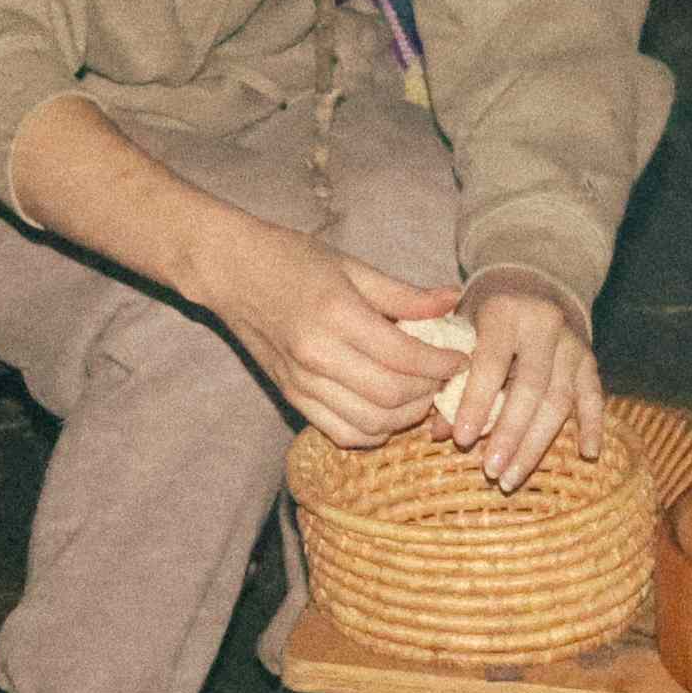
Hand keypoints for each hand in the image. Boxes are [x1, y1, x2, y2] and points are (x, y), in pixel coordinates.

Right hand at [219, 233, 472, 447]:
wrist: (231, 272)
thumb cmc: (291, 260)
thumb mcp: (351, 265)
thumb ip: (404, 294)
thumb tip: (452, 301)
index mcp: (337, 315)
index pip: (404, 357)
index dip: (441, 364)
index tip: (460, 359)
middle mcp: (318, 355)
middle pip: (392, 396)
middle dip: (429, 392)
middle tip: (445, 378)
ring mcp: (302, 382)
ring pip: (370, 423)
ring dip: (406, 418)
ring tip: (421, 396)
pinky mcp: (291, 397)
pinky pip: (341, 432)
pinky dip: (373, 432)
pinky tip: (388, 413)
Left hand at [441, 272, 609, 493]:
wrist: (527, 291)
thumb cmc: (481, 322)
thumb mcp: (460, 335)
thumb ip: (449, 377)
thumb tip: (440, 431)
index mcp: (504, 311)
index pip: (491, 363)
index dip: (476, 403)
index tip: (461, 440)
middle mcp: (543, 323)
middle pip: (530, 388)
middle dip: (509, 434)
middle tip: (491, 472)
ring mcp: (571, 342)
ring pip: (560, 400)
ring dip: (536, 444)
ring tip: (512, 478)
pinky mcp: (589, 359)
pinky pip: (594, 396)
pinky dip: (592, 425)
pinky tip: (587, 454)